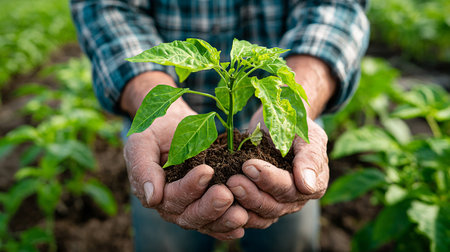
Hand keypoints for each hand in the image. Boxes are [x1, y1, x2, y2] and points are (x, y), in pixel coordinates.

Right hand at [122, 72, 246, 239]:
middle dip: (209, 207)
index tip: (206, 171)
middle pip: (191, 215)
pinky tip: (243, 225)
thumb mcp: (143, 143)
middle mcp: (173, 206)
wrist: (174, 126)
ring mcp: (192, 208)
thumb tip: (152, 198)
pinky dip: (229, 227)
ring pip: (207, 222)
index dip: (189, 187)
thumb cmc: (156, 132)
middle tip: (226, 195)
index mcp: (155, 192)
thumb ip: (143, 168)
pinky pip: (218, 222)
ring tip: (241, 213)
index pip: (172, 197)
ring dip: (223, 220)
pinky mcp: (208, 206)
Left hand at [226, 55, 333, 228]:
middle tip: (233, 180)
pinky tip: (222, 199)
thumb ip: (309, 157)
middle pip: (276, 206)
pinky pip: (250, 216)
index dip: (270, 180)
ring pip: (261, 215)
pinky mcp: (261, 207)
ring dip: (243, 203)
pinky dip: (236, 211)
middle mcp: (298, 200)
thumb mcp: (305, 134)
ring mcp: (279, 206)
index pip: (292, 189)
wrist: (278, 122)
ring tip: (228, 186)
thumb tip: (307, 186)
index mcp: (315, 184)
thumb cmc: (294, 125)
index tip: (249, 165)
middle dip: (252, 194)